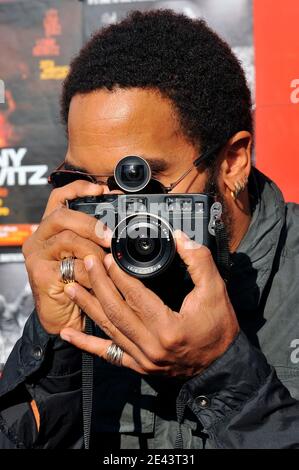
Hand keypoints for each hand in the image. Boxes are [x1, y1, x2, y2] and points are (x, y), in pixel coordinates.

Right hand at [22, 181, 110, 333]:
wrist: (64, 318)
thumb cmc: (78, 285)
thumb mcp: (86, 257)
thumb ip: (93, 240)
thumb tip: (120, 225)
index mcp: (51, 230)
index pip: (59, 197)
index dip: (79, 189)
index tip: (102, 190)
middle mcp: (39, 239)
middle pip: (63, 216)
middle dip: (91, 224)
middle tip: (110, 238)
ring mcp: (37, 256)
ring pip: (68, 240)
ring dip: (94, 252)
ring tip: (105, 264)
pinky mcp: (40, 274)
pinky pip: (71, 266)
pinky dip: (90, 273)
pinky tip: (97, 280)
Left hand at [60, 232, 239, 376]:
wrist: (221, 367)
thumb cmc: (219, 330)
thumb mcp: (216, 292)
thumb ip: (199, 262)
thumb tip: (179, 238)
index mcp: (168, 328)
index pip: (136, 296)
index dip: (119, 274)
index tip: (108, 256)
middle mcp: (151, 347)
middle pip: (116, 310)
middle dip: (98, 284)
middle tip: (87, 262)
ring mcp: (142, 359)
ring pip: (108, 329)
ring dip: (87, 306)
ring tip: (71, 287)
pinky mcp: (138, 366)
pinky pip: (107, 354)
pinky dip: (86, 343)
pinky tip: (67, 334)